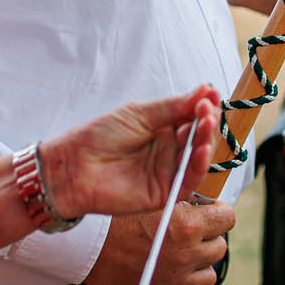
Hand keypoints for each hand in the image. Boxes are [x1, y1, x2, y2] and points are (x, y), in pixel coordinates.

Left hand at [41, 86, 220, 221]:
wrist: (72, 166)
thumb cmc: (99, 136)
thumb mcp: (139, 114)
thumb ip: (173, 107)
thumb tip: (206, 90)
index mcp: (163, 130)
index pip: (193, 118)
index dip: (205, 107)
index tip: (211, 94)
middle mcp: (169, 152)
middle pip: (199, 138)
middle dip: (207, 122)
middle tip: (208, 110)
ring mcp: (167, 173)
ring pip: (198, 158)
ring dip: (206, 141)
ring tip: (207, 124)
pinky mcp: (163, 194)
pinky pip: (188, 181)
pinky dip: (199, 166)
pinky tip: (200, 150)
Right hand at [83, 199, 235, 284]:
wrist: (84, 240)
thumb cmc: (113, 213)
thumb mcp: (154, 195)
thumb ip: (184, 196)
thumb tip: (205, 196)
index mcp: (187, 226)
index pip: (228, 219)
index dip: (218, 212)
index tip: (209, 210)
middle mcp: (185, 256)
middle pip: (219, 247)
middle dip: (208, 237)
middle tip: (189, 230)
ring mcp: (173, 281)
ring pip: (208, 277)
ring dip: (199, 265)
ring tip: (181, 253)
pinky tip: (175, 281)